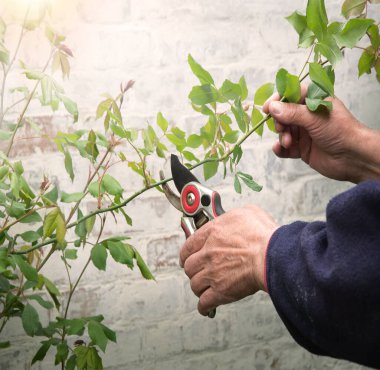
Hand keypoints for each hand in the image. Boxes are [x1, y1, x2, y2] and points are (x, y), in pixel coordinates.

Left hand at [179, 205, 277, 315]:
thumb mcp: (248, 212)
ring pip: (194, 284)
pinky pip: (205, 302)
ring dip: (198, 287)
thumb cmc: (264, 234)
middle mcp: (208, 253)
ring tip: (204, 287)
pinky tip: (206, 306)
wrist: (272, 256)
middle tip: (198, 272)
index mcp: (212, 233)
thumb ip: (234, 216)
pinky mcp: (221, 291)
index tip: (186, 257)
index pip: (188, 245)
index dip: (186, 254)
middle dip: (193, 270)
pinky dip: (204, 306)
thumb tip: (234, 218)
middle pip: (189, 266)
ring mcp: (213, 273)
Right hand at [263, 92, 379, 182]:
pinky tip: (279, 149)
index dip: (278, 99)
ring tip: (288, 142)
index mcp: (314, 102)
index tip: (267, 108)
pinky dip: (280, 148)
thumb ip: (292, 112)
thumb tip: (272, 107)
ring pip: (283, 131)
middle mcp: (308, 116)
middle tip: (282, 128)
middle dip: (279, 122)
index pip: (292, 94)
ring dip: (282, 136)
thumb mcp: (315, 118)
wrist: (353, 158)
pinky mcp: (302, 149)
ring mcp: (304, 132)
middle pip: (283, 114)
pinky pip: (285, 147)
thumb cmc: (341, 131)